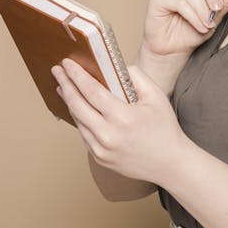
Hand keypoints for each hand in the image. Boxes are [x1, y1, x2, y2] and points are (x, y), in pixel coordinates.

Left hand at [51, 58, 187, 186]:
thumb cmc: (165, 128)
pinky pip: (84, 134)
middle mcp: (108, 135)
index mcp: (123, 118)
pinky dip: (79, 118)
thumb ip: (137, 77)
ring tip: (63, 87)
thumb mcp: (156, 97)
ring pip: (78, 120)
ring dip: (68, 101)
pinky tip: (78, 108)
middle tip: (57, 71)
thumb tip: (116, 66)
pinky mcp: (99, 158)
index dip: (76, 75)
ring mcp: (101, 150)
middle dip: (65, 85)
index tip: (66, 63)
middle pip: (77, 105)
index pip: (91, 91)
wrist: (170, 163)